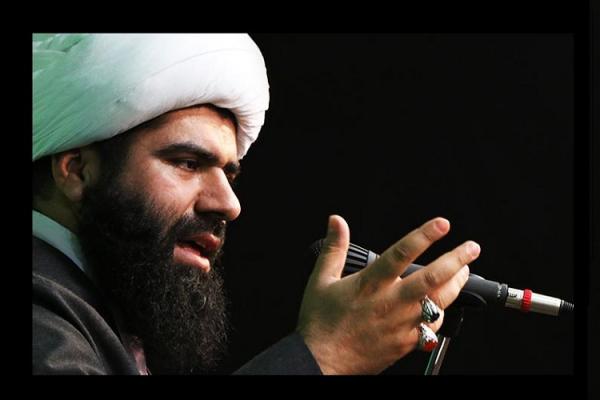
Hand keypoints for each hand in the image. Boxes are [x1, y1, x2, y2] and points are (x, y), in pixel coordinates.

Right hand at [296, 215, 479, 373]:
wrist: (322, 362)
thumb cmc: (320, 323)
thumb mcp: (320, 280)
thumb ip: (334, 248)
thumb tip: (337, 221)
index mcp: (370, 284)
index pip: (402, 254)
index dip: (424, 236)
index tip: (442, 224)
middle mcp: (390, 303)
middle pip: (432, 278)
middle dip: (456, 260)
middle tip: (471, 248)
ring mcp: (401, 324)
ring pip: (439, 302)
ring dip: (456, 285)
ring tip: (464, 272)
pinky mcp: (406, 343)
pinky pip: (432, 327)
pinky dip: (441, 314)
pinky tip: (441, 306)